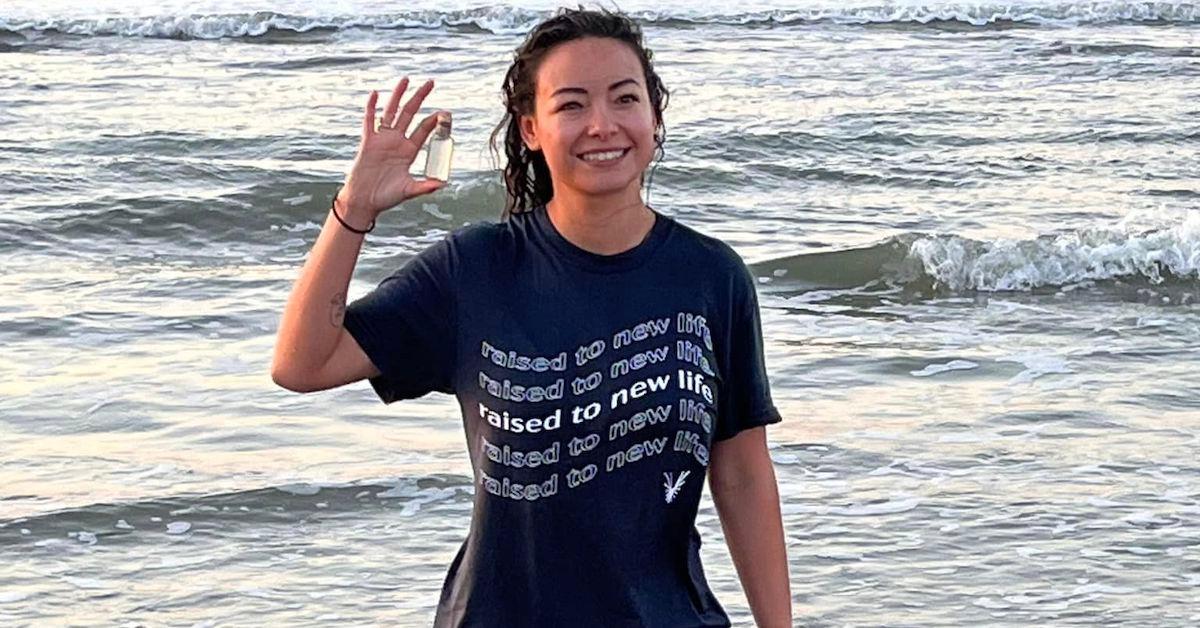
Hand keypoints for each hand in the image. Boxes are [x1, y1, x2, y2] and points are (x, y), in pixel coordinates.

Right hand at [337, 77, 446, 218]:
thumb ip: (425, 187)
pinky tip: (375, 94)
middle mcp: (397, 142)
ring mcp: (382, 140)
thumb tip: (442, 184)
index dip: (434, 121)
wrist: (365, 201)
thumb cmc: (386, 197)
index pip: (423, 130)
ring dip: (398, 96)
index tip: (445, 112)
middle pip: (410, 114)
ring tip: (406, 80)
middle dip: (420, 98)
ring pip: (391, 112)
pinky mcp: (368, 142)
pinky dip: (371, 108)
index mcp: (409, 152)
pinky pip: (369, 122)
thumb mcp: (409, 191)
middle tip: (430, 83)